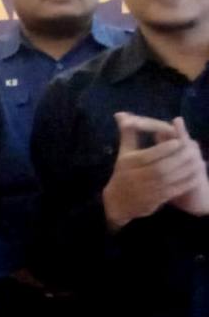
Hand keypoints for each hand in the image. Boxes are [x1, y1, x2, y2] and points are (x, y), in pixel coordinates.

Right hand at [102, 113, 208, 229]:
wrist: (118, 202)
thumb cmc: (123, 173)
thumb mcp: (124, 153)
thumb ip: (128, 133)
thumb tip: (122, 114)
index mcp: (128, 164)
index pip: (147, 156)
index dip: (163, 148)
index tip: (178, 140)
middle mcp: (136, 178)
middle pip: (160, 168)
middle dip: (179, 158)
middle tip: (194, 149)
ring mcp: (146, 190)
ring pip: (169, 179)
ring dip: (186, 170)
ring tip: (198, 159)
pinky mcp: (156, 200)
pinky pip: (174, 191)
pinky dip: (187, 183)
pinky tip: (196, 175)